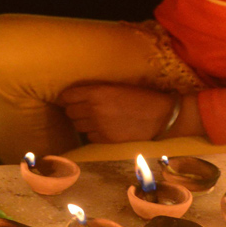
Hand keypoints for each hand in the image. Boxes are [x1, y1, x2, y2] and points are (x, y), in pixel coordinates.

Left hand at [60, 82, 176, 142]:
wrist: (160, 117)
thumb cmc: (141, 97)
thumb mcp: (116, 86)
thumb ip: (96, 90)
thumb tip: (78, 95)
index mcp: (97, 92)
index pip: (67, 96)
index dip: (65, 98)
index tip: (67, 99)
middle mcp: (94, 109)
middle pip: (70, 112)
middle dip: (74, 110)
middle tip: (82, 109)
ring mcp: (99, 126)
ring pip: (78, 126)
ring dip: (83, 122)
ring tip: (94, 119)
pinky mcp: (106, 139)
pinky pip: (90, 137)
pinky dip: (93, 133)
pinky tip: (103, 128)